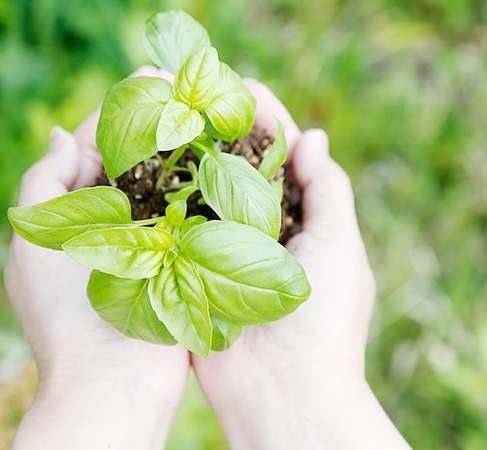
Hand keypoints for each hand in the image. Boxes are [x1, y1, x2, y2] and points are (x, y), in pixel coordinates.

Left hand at [4, 67, 188, 448]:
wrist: (112, 384)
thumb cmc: (63, 312)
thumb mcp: (34, 239)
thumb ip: (42, 181)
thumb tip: (56, 134)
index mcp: (67, 215)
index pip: (87, 149)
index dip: (112, 113)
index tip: (145, 78)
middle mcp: (104, 225)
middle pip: (129, 162)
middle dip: (153, 126)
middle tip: (185, 92)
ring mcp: (143, 244)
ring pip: (161, 185)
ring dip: (178, 154)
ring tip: (204, 115)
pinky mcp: (177, 262)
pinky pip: (186, 215)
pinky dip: (197, 189)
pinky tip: (218, 161)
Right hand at [191, 81, 410, 448]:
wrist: (286, 393)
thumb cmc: (325, 320)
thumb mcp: (340, 245)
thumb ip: (329, 188)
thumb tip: (312, 135)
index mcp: (302, 221)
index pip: (281, 158)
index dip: (264, 119)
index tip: (241, 86)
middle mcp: (261, 233)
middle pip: (237, 168)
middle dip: (218, 130)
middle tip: (191, 94)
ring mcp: (223, 252)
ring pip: (203, 195)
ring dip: (188, 158)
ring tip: (166, 119)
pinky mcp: (191, 275)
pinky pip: (177, 232)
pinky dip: (164, 201)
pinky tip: (146, 169)